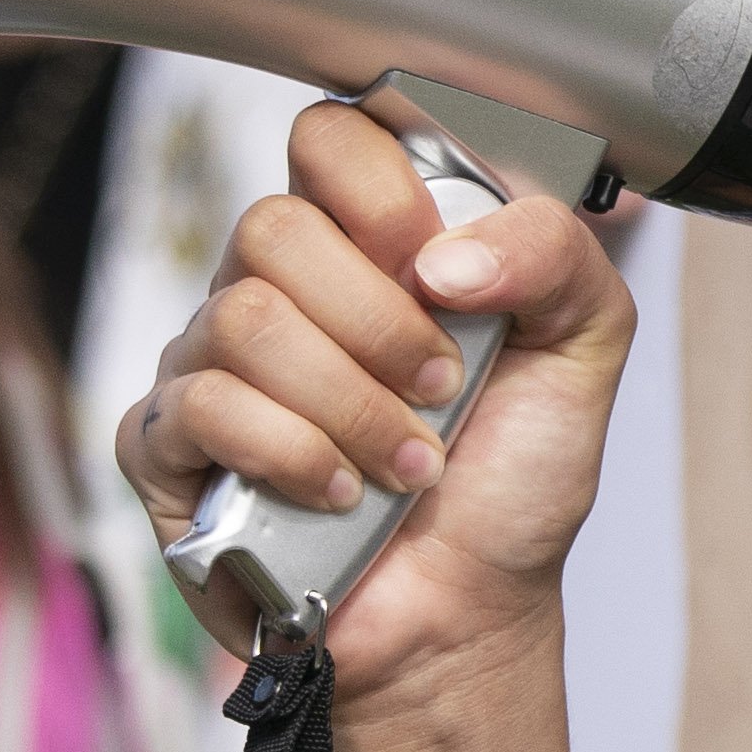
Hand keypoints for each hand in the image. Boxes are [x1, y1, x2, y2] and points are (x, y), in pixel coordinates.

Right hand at [114, 99, 634, 698]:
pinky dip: (290, 454)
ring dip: (350, 404)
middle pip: (272, 227)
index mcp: (365, 242)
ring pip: (240, 319)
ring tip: (406, 464)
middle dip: (380, 324)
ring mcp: (210, 362)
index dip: (381, 192)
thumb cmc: (509, 480)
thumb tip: (448, 253)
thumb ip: (558, 255)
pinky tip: (338, 495)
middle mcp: (277, 287)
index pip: (328, 138)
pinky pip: (199, 406)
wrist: (469, 613)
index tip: (441, 271)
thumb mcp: (584, 349)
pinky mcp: (167, 446)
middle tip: (442, 389)